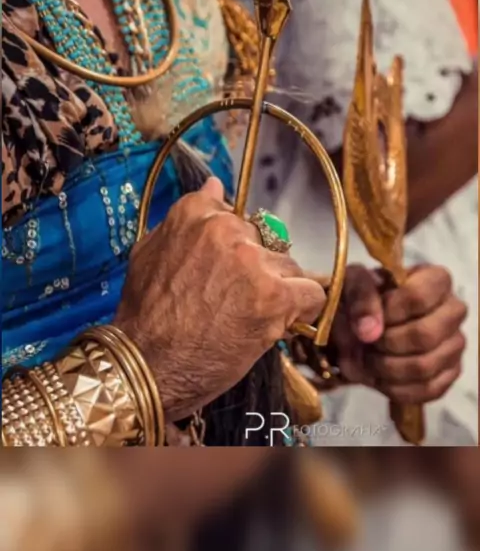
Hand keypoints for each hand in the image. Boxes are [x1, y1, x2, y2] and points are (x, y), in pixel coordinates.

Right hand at [116, 177, 325, 421]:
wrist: (146, 365)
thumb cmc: (144, 316)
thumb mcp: (148, 252)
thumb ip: (185, 218)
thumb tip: (214, 184)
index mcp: (196, 213)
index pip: (236, 214)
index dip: (235, 246)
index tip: (227, 270)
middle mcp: (226, 229)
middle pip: (265, 242)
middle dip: (257, 269)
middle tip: (235, 301)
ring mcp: (252, 261)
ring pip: (288, 267)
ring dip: (277, 290)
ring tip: (251, 318)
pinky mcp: (275, 296)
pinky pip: (311, 293)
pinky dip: (303, 310)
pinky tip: (282, 324)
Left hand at [331, 264, 466, 404]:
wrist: (362, 326)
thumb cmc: (363, 298)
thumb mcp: (352, 284)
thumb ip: (360, 297)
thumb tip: (369, 330)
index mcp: (435, 279)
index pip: (419, 296)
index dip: (389, 311)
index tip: (372, 316)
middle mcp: (453, 311)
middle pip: (425, 335)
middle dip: (387, 343)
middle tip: (367, 341)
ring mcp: (454, 345)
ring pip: (424, 366)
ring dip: (386, 367)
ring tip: (367, 358)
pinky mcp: (448, 374)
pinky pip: (425, 390)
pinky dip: (394, 387)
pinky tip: (379, 375)